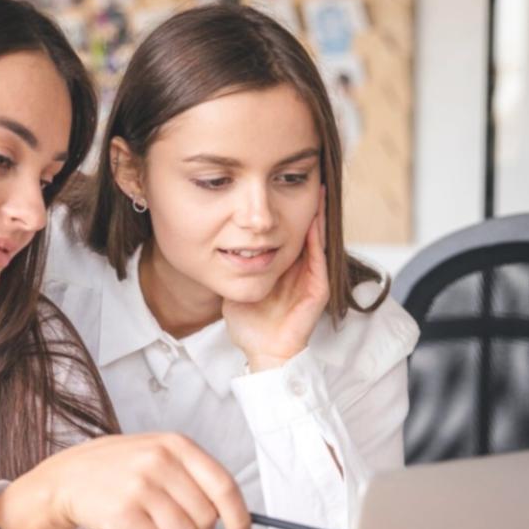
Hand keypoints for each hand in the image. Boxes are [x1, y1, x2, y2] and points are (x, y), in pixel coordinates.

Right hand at [0, 433, 249, 528]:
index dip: (239, 517)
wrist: (65, 480)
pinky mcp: (123, 512)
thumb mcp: (158, 455)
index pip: (223, 485)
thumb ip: (194, 478)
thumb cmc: (119, 472)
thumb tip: (232, 516)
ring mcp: (140, 486)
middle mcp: (160, 461)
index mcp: (176, 445)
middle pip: (206, 518)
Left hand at [221, 188, 329, 371]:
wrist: (262, 352)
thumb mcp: (235, 284)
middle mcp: (299, 269)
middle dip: (302, 204)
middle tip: (305, 175)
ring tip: (316, 186)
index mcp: (281, 267)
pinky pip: (319, 258)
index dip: (282, 209)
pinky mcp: (318, 289)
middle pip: (302, 228)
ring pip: (315, 238)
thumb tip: (208, 243)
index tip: (276, 184)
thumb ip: (229, 264)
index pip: (285, 231)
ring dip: (316, 214)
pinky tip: (313, 218)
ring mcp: (310, 278)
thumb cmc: (249, 324)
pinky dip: (317, 238)